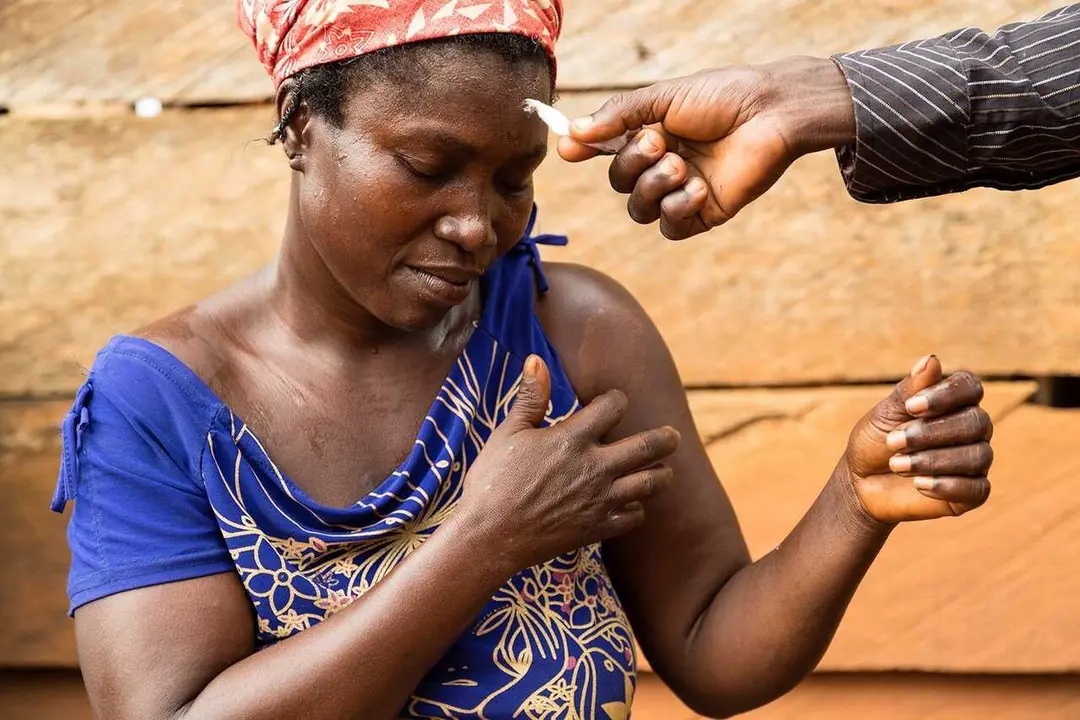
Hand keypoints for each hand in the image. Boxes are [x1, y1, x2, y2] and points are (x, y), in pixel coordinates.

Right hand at [458, 355, 680, 569]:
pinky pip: (634, 516)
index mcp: (573, 439)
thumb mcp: (508, 433)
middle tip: (672, 436)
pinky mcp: (597, 528)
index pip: (614, 406)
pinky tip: (631, 503)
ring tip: (664, 470)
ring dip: (662, 474)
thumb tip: (536, 359)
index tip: (612, 403)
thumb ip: (530, 397)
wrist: (488, 536)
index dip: (616, 399)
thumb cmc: (493, 481)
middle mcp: (594, 467)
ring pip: (651, 484)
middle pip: (648, 446)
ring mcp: (600, 500)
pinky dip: (637, 508)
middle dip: (665, 438)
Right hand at [558, 57, 855, 239]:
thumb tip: (571, 133)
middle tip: (659, 143)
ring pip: (639, 210)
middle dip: (632, 163)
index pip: (606, 149)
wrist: (772, 114)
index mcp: (651, 134)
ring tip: (683, 166)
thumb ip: (618, 116)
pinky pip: (670, 227)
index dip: (585, 150)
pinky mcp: (703, 214)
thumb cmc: (723, 97)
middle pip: (619, 182)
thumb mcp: (664, 99)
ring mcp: (681, 191)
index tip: (569, 149)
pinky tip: (699, 188)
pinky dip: (677, 209)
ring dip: (654, 186)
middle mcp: (662, 164)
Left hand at [842, 355, 992, 523]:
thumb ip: (909, 391)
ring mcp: (975, 459)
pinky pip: (977, 489)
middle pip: (975, 422)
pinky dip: (947, 486)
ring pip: (977, 456)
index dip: (945, 395)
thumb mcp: (885, 414)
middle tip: (893, 442)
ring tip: (897, 465)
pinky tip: (919, 484)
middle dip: (932, 433)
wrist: (861, 483)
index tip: (911, 407)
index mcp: (953, 401)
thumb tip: (931, 359)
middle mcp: (971, 428)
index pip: (970, 386)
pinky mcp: (973, 491)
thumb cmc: (875, 441)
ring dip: (933, 460)